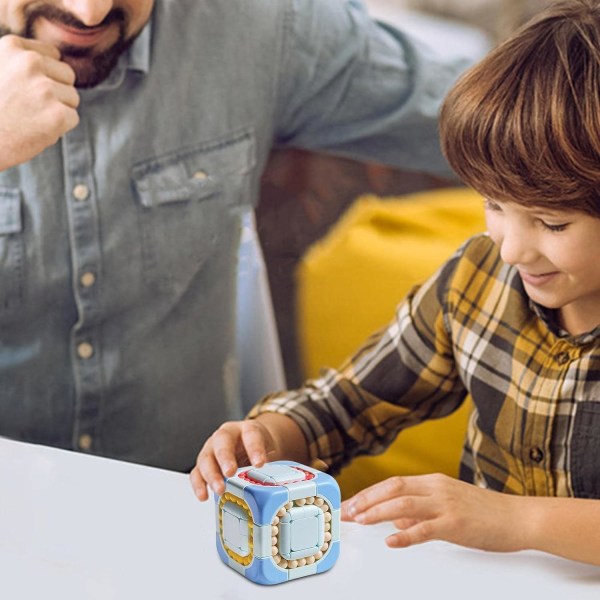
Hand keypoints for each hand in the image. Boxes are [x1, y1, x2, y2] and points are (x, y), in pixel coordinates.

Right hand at [0, 35, 79, 169]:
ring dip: (57, 110)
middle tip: (29, 106)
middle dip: (56, 91)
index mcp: (12, 46)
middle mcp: (30, 62)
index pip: (53, 55)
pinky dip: (59, 128)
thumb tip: (54, 61)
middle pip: (67, 75)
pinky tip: (35, 130)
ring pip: (72, 97)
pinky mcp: (57, 114)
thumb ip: (21, 63)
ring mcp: (45, 88)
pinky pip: (72, 118)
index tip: (27, 89)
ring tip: (29, 118)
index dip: (46, 75)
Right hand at [189, 419, 277, 500]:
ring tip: (219, 489)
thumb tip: (280, 486)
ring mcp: (213, 448)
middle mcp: (227, 435)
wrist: (251, 445)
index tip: (260, 463)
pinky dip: (199, 484)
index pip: (250, 433)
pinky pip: (197, 472)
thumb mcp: (270, 451)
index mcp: (247, 428)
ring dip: (211, 474)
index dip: (254, 448)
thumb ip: (273, 463)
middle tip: (230, 472)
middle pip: (222, 441)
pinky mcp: (204, 463)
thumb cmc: (260, 449)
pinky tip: (204, 495)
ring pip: (206, 457)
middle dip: (225, 458)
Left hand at [341, 473, 526, 552]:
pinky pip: (425, 529)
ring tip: (360, 521)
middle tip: (346, 511)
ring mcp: (446, 504)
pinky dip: (405, 534)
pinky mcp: (456, 524)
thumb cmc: (485, 512)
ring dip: (377, 512)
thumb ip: (420, 510)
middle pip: (392, 488)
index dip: (368, 493)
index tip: (350, 503)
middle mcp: (436, 488)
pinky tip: (391, 541)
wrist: (519, 518)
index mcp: (433, 482)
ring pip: (403, 504)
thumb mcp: (448, 504)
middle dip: (366, 499)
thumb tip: (393, 519)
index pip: (392, 483)